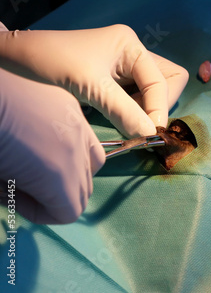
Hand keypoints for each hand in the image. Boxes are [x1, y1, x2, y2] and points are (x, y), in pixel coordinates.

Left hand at [0, 24, 188, 137]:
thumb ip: (124, 111)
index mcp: (131, 45)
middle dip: (159, 104)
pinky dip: (134, 111)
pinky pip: (137, 98)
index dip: (159, 108)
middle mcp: (133, 54)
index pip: (164, 80)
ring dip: (146, 110)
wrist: (14, 60)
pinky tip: (118, 117)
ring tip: (125, 120)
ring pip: (155, 92)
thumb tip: (150, 135)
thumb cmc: (51, 63)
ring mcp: (124, 68)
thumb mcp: (90, 86)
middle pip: (168, 81)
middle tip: (141, 122)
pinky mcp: (113, 82)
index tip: (150, 134)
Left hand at [0, 68, 104, 223]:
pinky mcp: (70, 105)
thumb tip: (18, 191)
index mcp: (58, 174)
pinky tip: (44, 138)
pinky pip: (85, 136)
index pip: (71, 211)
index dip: (42, 213)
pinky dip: (72, 146)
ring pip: (94, 162)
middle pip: (84, 190)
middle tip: (24, 185)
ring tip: (44, 165)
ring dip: (73, 171)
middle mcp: (77, 150)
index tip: (16, 200)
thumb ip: (17, 193)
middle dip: (57, 195)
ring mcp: (77, 124)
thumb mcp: (0, 175)